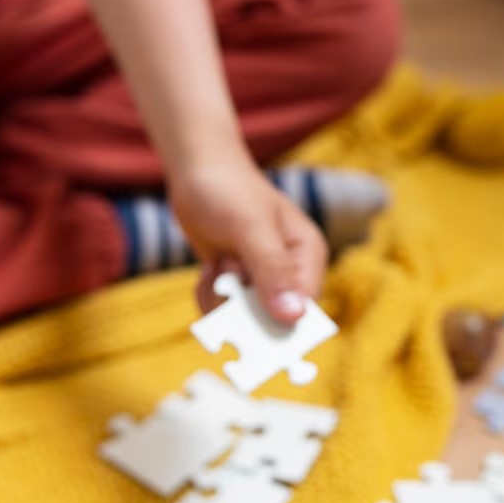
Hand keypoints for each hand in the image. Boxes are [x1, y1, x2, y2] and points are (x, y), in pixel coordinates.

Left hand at [169, 153, 328, 323]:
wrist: (195, 172)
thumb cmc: (228, 190)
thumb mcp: (250, 228)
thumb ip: (272, 270)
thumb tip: (294, 317)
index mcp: (307, 257)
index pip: (304, 310)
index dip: (280, 326)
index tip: (250, 331)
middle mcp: (288, 273)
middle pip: (271, 320)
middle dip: (242, 307)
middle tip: (226, 273)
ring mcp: (260, 280)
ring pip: (240, 319)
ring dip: (220, 298)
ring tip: (217, 263)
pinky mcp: (235, 283)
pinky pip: (221, 310)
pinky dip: (208, 293)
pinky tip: (208, 268)